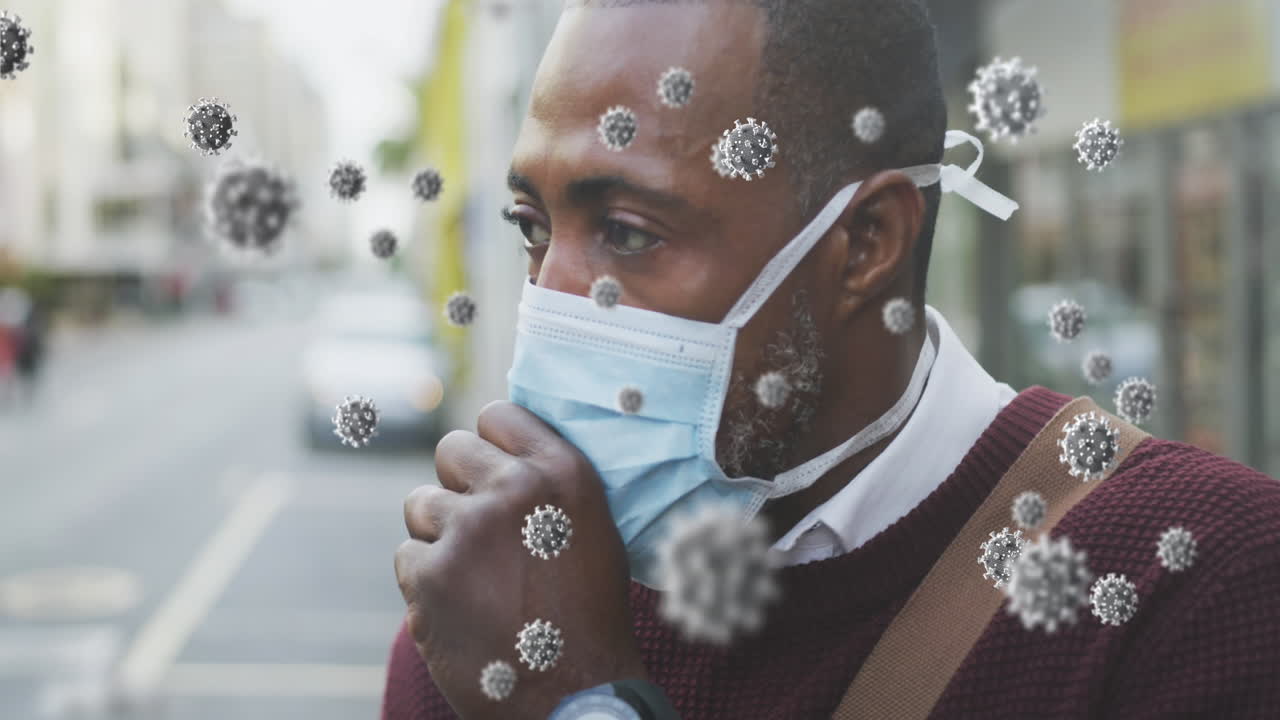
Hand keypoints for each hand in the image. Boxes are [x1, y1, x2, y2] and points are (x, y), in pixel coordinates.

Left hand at [395, 400, 648, 718]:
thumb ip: (547, 483)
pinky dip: (427, 581)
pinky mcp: (428, 575)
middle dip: (459, 484)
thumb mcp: (593, 528)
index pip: (496, 415)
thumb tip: (501, 454)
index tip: (493, 470)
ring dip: (439, 534)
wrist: (575, 691)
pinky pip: (408, 556)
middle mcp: (512, 490)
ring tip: (476, 576)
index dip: (490, 444)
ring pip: (420, 504)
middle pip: (450, 450)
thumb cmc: (589, 613)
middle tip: (478, 525)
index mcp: (560, 472)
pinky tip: (462, 606)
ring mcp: (465, 530)